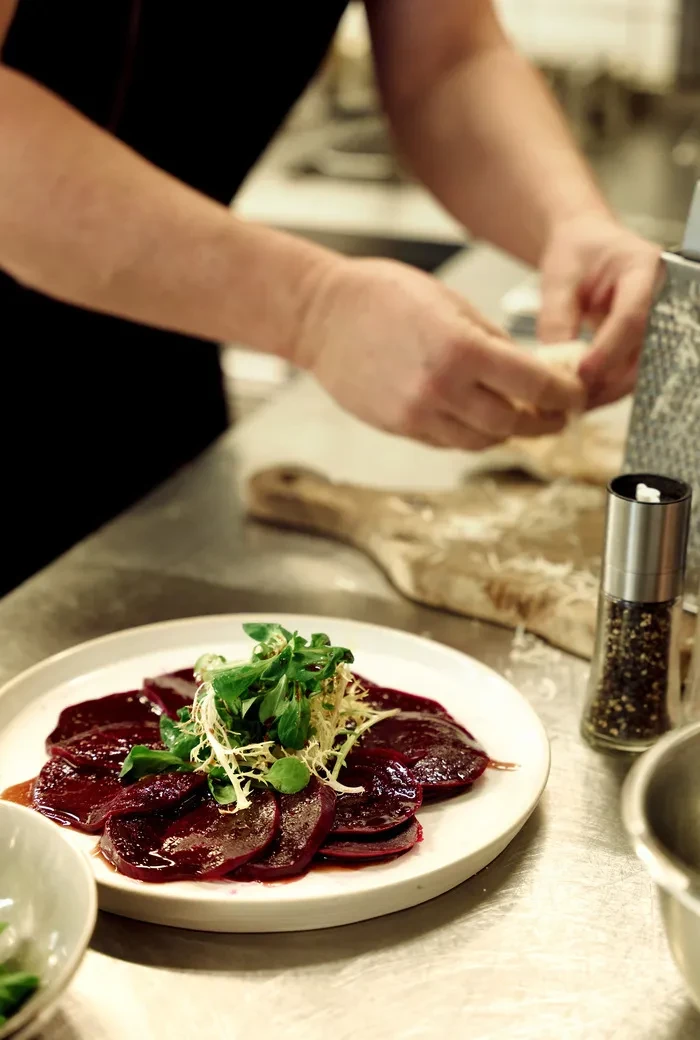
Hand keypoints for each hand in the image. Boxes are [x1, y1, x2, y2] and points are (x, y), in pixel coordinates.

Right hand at [296, 257, 583, 450]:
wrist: (322, 316)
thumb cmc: (381, 295)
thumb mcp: (452, 303)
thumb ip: (493, 342)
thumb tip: (530, 371)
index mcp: (462, 350)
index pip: (534, 387)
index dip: (564, 396)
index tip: (576, 397)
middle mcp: (442, 390)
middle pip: (514, 424)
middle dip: (544, 423)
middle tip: (558, 415)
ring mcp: (419, 415)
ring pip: (483, 440)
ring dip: (508, 432)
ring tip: (520, 417)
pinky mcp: (401, 428)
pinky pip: (451, 442)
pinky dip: (474, 434)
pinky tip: (480, 417)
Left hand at [537, 213, 660, 407]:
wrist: (586, 245)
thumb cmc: (575, 252)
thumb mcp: (558, 278)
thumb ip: (556, 318)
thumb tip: (555, 365)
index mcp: (643, 268)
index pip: (632, 315)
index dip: (608, 349)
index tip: (581, 373)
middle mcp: (660, 295)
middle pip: (643, 347)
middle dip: (608, 379)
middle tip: (573, 399)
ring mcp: (657, 320)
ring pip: (641, 366)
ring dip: (607, 389)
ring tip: (574, 402)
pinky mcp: (644, 339)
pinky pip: (631, 369)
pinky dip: (607, 386)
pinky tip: (583, 395)